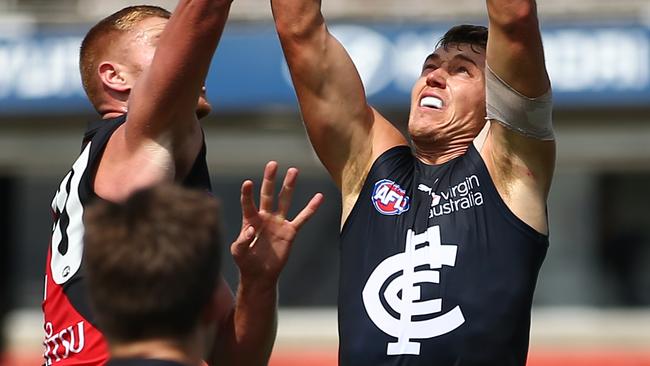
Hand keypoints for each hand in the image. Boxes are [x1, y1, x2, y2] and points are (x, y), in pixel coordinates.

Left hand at [231, 161, 322, 285]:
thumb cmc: (246, 262)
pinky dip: (311, 208)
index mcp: (250, 220)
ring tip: (293, 171)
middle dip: (270, 179)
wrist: (260, 275)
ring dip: (289, 186)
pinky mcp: (290, 231)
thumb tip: (251, 230)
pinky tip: (319, 197)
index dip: (247, 194)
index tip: (248, 183)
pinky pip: (303, 218)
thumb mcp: (238, 252)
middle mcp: (265, 217)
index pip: (248, 203)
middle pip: (268, 194)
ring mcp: (278, 223)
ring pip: (285, 200)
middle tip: (272, 164)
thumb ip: (242, 241)